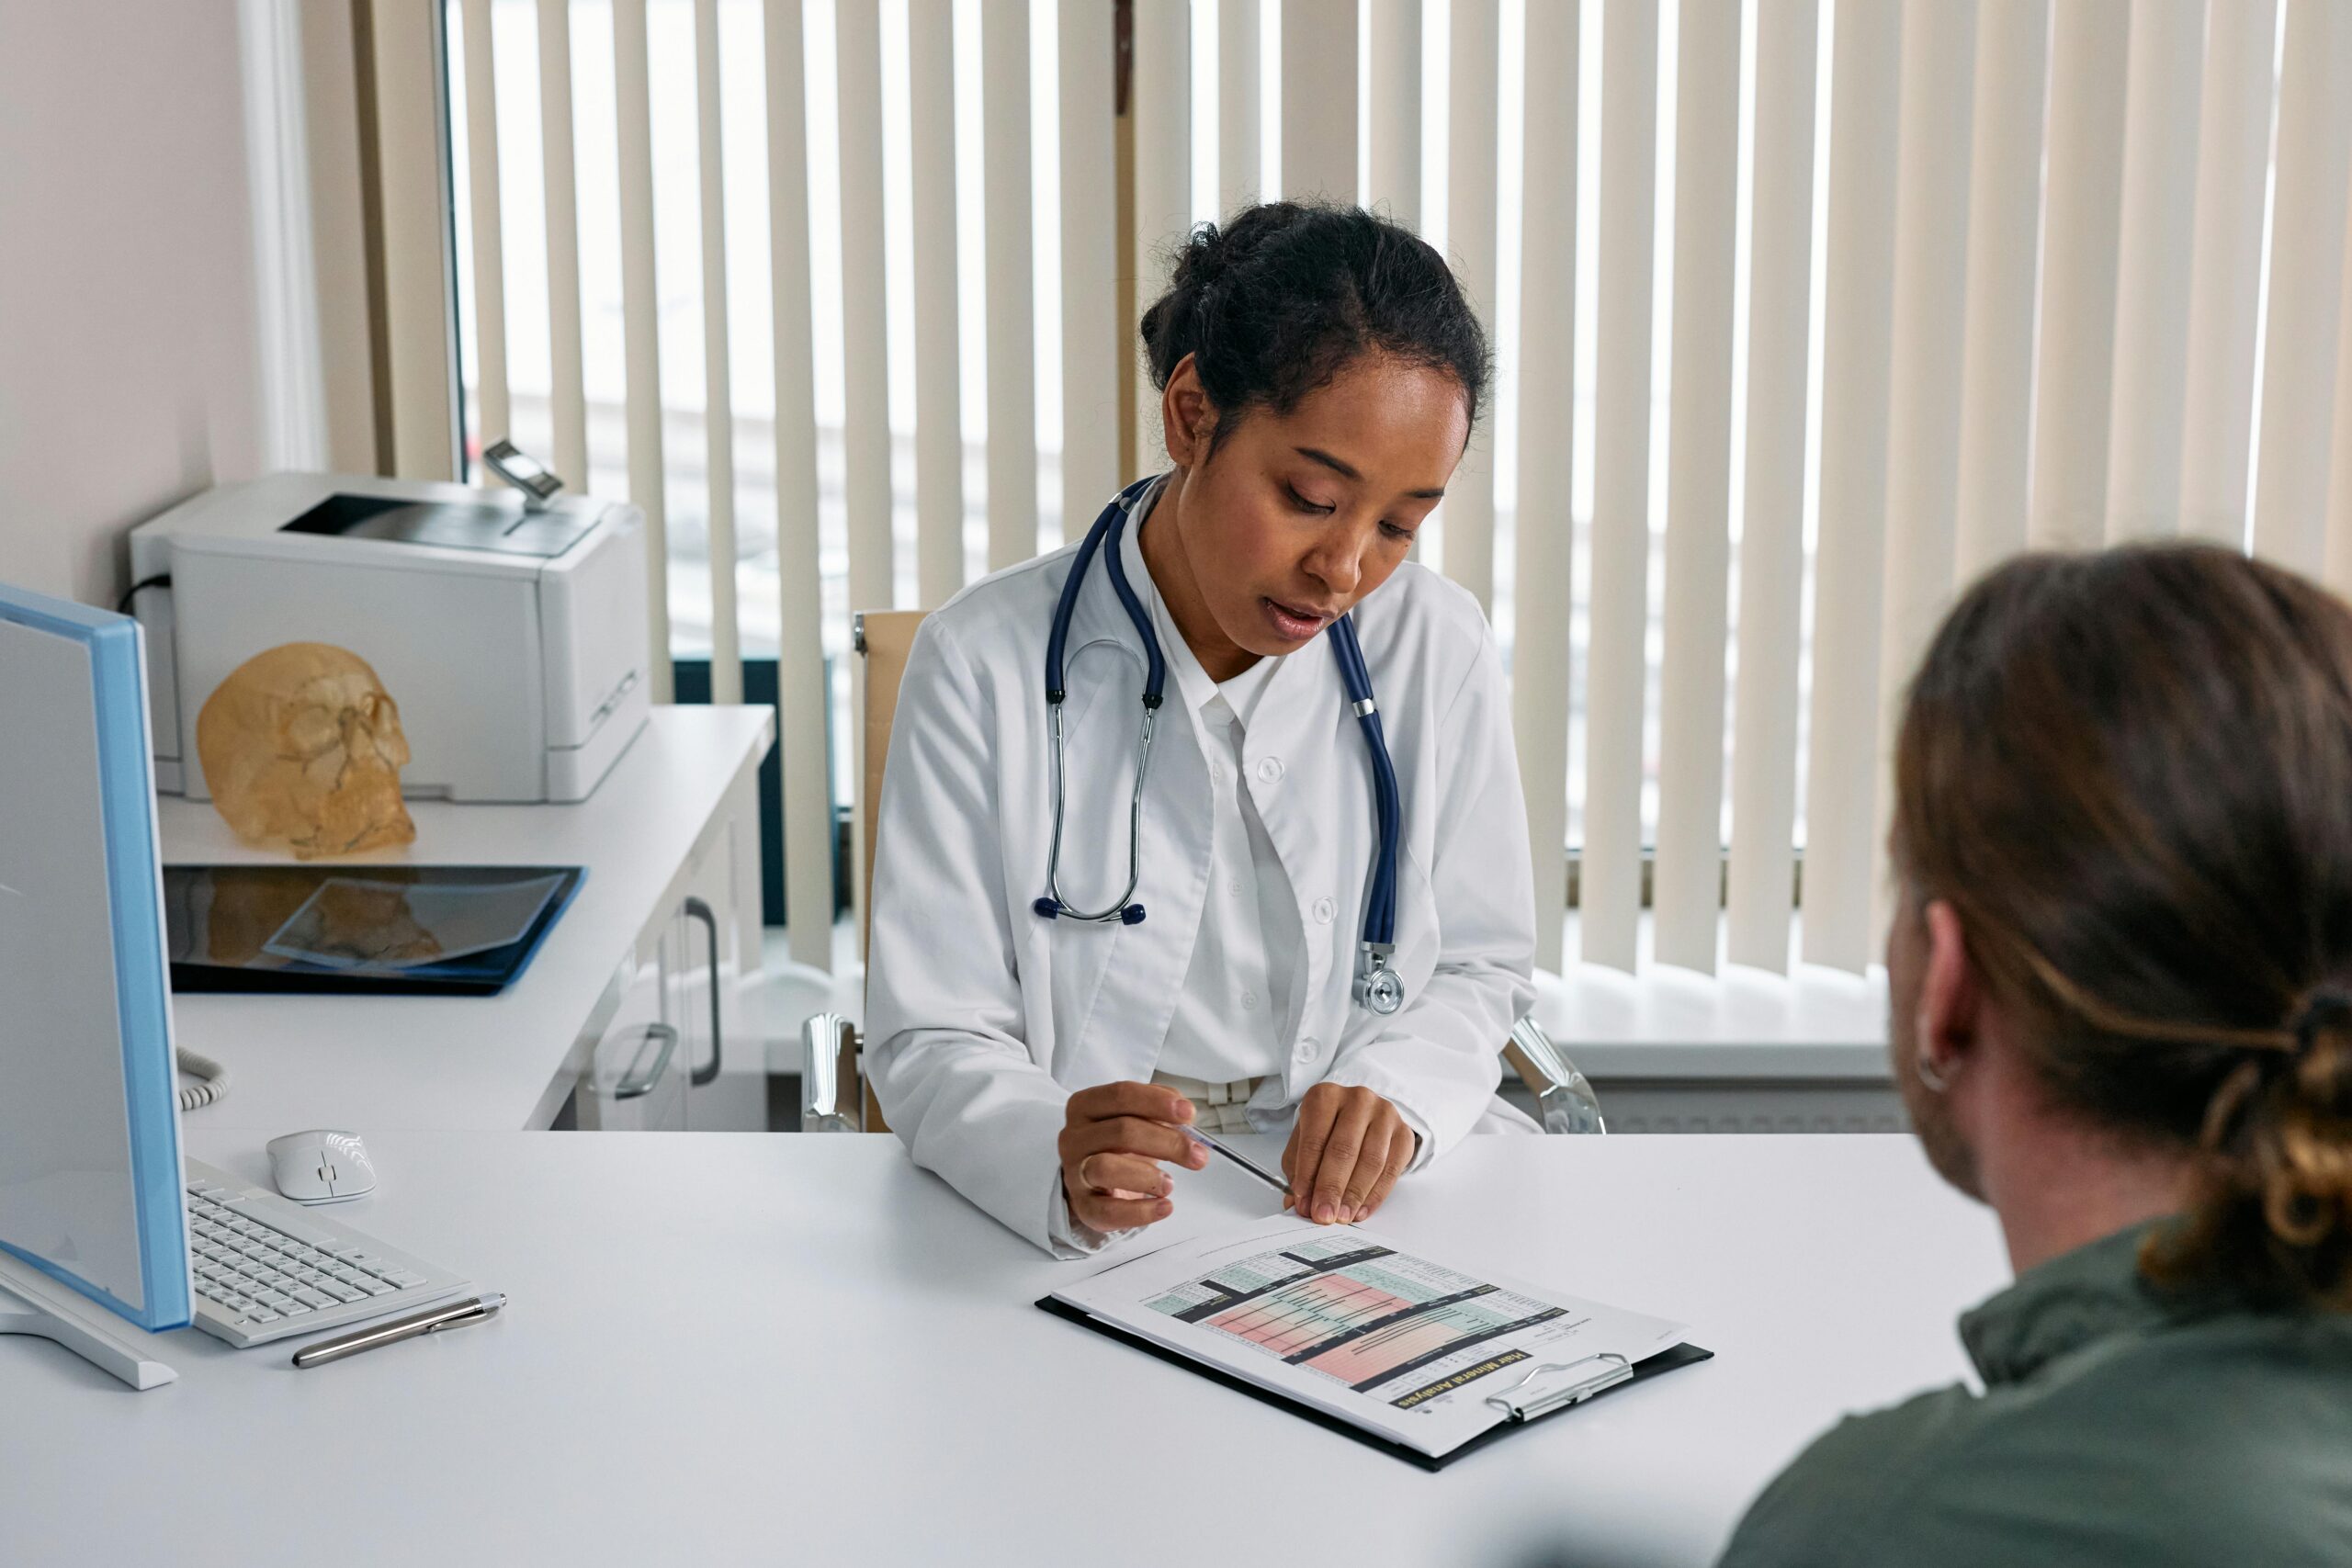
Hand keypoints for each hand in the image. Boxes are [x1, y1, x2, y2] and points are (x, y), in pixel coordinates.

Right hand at [1059, 1081, 1207, 1234]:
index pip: (1120, 1095)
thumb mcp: (1136, 1118)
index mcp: (1086, 1106)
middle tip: (1198, 1155)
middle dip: (1167, 1142)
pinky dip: (1141, 1211)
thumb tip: (1185, 1115)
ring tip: (1171, 1184)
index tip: (1189, 1113)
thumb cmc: (1119, 1144)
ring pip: (1106, 1168)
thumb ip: (1159, 1110)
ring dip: (1148, 1176)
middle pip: (1121, 1131)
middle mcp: (1074, 1136)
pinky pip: (1108, 1211)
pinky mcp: (1082, 1205)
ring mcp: (1074, 1172)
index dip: (1156, 1102)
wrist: (1094, 1180)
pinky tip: (1164, 1207)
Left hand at [1282, 1083, 1416, 1225]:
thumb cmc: (1328, 1129)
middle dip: (1332, 1188)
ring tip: (1342, 1216)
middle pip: (1344, 1150)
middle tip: (1323, 1215)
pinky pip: (1392, 1169)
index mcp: (1325, 1096)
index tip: (1304, 1203)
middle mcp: (1357, 1099)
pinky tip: (1361, 1210)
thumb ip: (1298, 1172)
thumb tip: (1297, 1205)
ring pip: (1371, 1161)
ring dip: (1354, 1195)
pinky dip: (1375, 1195)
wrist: (1363, 1115)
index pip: (1315, 1139)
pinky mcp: (1403, 1132)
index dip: (1308, 1175)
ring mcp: (1384, 1114)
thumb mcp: (1305, 1143)